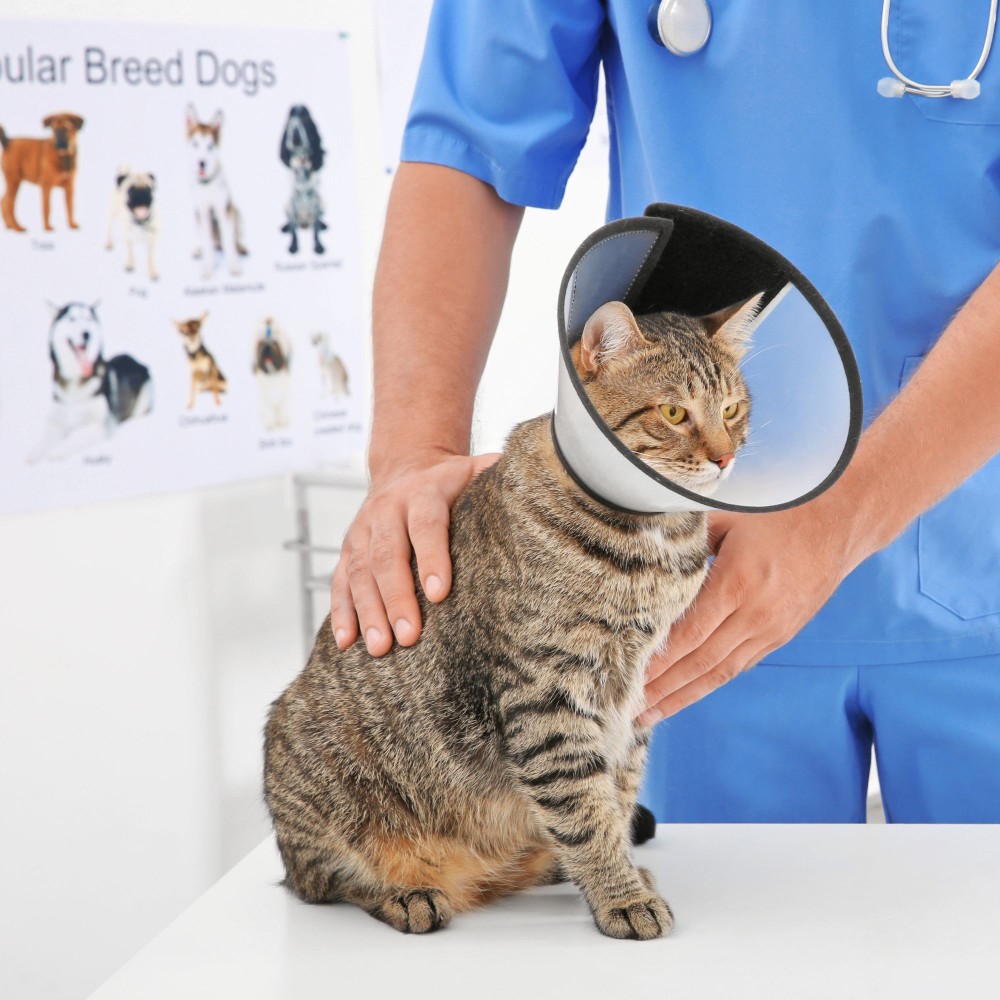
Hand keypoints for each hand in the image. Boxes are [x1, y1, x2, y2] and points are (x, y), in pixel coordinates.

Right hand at [330, 452, 499, 655]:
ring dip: (368, 612)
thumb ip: (496, 477)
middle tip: (408, 636)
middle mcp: (386, 510)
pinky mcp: (347, 549)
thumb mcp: (474, 470)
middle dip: (396, 598)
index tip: (440, 593)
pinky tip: (346, 642)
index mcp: (422, 492)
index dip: (432, 557)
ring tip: (379, 649)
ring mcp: (361, 530)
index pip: (426, 525)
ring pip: (359, 572)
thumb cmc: (450, 481)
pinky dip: (341, 612)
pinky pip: (340, 581)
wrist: (405, 465)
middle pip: (387, 555)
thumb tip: (535, 484)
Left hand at [640, 502, 864, 723]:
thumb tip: (643, 549)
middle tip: (627, 707)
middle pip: (700, 661)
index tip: (628, 675)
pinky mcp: (780, 636)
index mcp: (737, 582)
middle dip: (661, 687)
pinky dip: (709, 684)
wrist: (839, 525)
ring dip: (682, 695)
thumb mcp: (729, 517)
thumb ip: (687, 540)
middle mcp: (755, 614)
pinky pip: (738, 666)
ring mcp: (770, 630)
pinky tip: (685, 694)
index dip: (657, 659)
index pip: (689, 632)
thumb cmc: (779, 513)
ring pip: (719, 672)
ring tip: (650, 713)